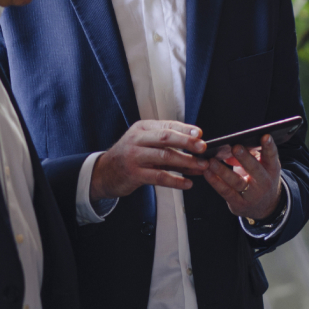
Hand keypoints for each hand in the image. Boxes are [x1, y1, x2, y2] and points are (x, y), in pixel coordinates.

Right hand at [90, 120, 208, 200]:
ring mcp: (134, 156)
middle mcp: (137, 139)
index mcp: (142, 128)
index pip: (167, 126)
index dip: (185, 129)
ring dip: (186, 162)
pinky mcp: (134, 174)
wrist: (105, 172)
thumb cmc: (130, 157)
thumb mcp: (145, 144)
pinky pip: (159, 177)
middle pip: (166, 137)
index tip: (200, 134)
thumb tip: (196, 150)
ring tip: (201, 167)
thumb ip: (167, 146)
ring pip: (164, 157)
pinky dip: (176, 181)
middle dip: (187, 142)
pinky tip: (187, 183)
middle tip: (203, 148)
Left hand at [203, 134, 281, 219]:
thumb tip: (229, 149)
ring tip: (211, 161)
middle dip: (245, 158)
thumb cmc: (259, 178)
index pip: (271, 156)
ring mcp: (251, 195)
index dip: (269, 146)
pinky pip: (226, 192)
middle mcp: (264, 182)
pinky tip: (207, 172)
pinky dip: (215, 182)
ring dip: (223, 171)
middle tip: (235, 147)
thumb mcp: (261, 166)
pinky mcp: (239, 204)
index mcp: (271, 169)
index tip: (265, 136)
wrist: (265, 206)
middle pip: (254, 169)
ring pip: (237, 182)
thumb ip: (249, 154)